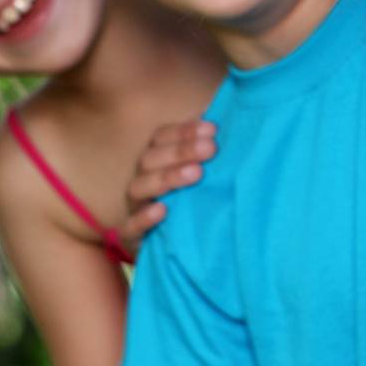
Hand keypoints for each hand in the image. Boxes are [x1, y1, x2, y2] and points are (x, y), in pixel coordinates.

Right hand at [117, 118, 216, 255]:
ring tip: (196, 173)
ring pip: (139, 188)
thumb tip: (236, 117)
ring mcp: (135, 208)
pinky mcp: (133, 238)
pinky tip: (163, 210)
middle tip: (211, 149)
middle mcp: (143, 181)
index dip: (184, 131)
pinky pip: (129, 228)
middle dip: (181, 151)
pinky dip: (143, 218)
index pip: (160, 138)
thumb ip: (211, 148)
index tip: (213, 129)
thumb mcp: (204, 172)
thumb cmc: (197, 201)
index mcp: (156, 160)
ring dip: (167, 178)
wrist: (183, 248)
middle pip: (151, 159)